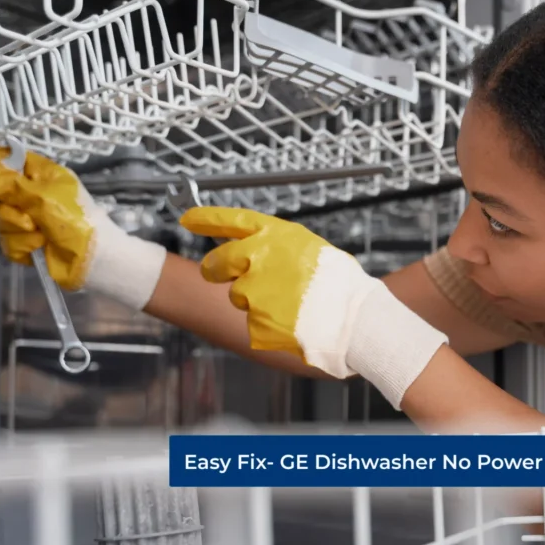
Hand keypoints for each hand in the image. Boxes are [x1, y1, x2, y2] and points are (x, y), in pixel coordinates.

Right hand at [0, 142, 166, 309]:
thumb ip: (11, 184)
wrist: (96, 260)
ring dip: (17, 227)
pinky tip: (39, 247)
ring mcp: (30, 219)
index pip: (9, 161)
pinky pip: (7, 241)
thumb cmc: (78, 221)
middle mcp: (34, 194)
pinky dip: (22, 245)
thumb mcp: (44, 197)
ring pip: (0, 218)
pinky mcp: (27, 243)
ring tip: (39, 232)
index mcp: (43, 175)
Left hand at [179, 206, 448, 408]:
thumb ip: (279, 248)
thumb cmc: (342, 285)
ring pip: (238, 296)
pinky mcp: (254, 321)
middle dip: (217, 270)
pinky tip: (292, 323)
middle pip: (218, 262)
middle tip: (232, 277)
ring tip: (289, 305)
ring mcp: (253, 291)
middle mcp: (257, 258)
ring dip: (255, 300)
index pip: (230, 220)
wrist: (356, 320)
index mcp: (275, 235)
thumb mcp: (311, 249)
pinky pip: (253, 323)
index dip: (206, 219)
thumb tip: (259, 251)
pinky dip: (269, 325)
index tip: (188, 218)